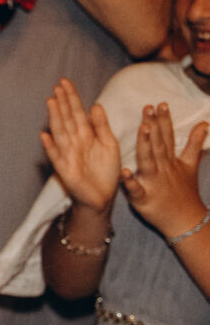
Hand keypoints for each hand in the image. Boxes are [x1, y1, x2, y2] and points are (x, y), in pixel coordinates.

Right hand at [39, 78, 119, 211]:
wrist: (103, 197)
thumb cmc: (106, 171)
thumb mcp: (110, 144)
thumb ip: (102, 126)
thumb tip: (95, 105)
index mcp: (86, 135)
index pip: (77, 112)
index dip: (71, 98)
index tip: (65, 82)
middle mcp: (75, 142)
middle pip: (67, 118)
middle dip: (62, 102)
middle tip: (57, 86)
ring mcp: (68, 154)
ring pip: (60, 132)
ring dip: (55, 118)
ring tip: (51, 102)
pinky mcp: (65, 169)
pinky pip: (57, 156)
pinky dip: (50, 147)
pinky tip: (45, 136)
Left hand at [122, 102, 209, 234]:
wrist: (186, 220)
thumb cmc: (184, 191)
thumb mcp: (191, 165)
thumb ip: (194, 143)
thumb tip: (204, 123)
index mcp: (170, 160)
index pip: (167, 137)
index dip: (164, 120)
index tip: (160, 103)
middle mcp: (162, 168)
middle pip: (158, 144)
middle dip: (154, 126)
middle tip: (148, 108)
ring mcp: (153, 182)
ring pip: (148, 161)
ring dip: (145, 145)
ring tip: (142, 129)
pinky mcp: (143, 198)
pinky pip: (135, 189)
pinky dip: (130, 181)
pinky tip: (123, 171)